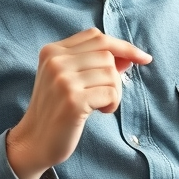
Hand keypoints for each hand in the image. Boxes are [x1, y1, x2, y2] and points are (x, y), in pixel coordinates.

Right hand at [6, 27, 152, 178]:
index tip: (143, 58)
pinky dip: (113, 104)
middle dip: (116, 75)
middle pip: (106, 54)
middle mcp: (56, 61)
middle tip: (108, 95)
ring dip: (115, 92)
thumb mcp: (70, 80)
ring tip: (101, 105)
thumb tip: (130, 56)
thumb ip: (95, 64)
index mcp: (52, 51)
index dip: (123, 46)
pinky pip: (111, 93)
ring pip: (111, 73)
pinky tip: (101, 112)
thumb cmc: (57, 110)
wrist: (35, 142)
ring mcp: (63, 80)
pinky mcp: (73, 100)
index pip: (96, 36)